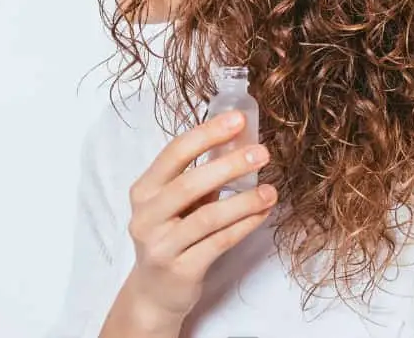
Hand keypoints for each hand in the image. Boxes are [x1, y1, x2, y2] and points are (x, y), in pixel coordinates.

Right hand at [117, 111, 275, 331]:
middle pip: (189, 184)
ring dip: (243, 201)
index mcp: (144, 190)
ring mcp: (161, 245)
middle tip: (261, 153)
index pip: (174, 154)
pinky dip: (244, 225)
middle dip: (229, 165)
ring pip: (207, 217)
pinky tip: (262, 213)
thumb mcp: (176, 204)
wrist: (155, 293)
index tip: (238, 120)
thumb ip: (199, 176)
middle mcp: (146, 216)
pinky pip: (218, 243)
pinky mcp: (180, 270)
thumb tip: (240, 141)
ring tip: (270, 191)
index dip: (207, 134)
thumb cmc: (171, 235)